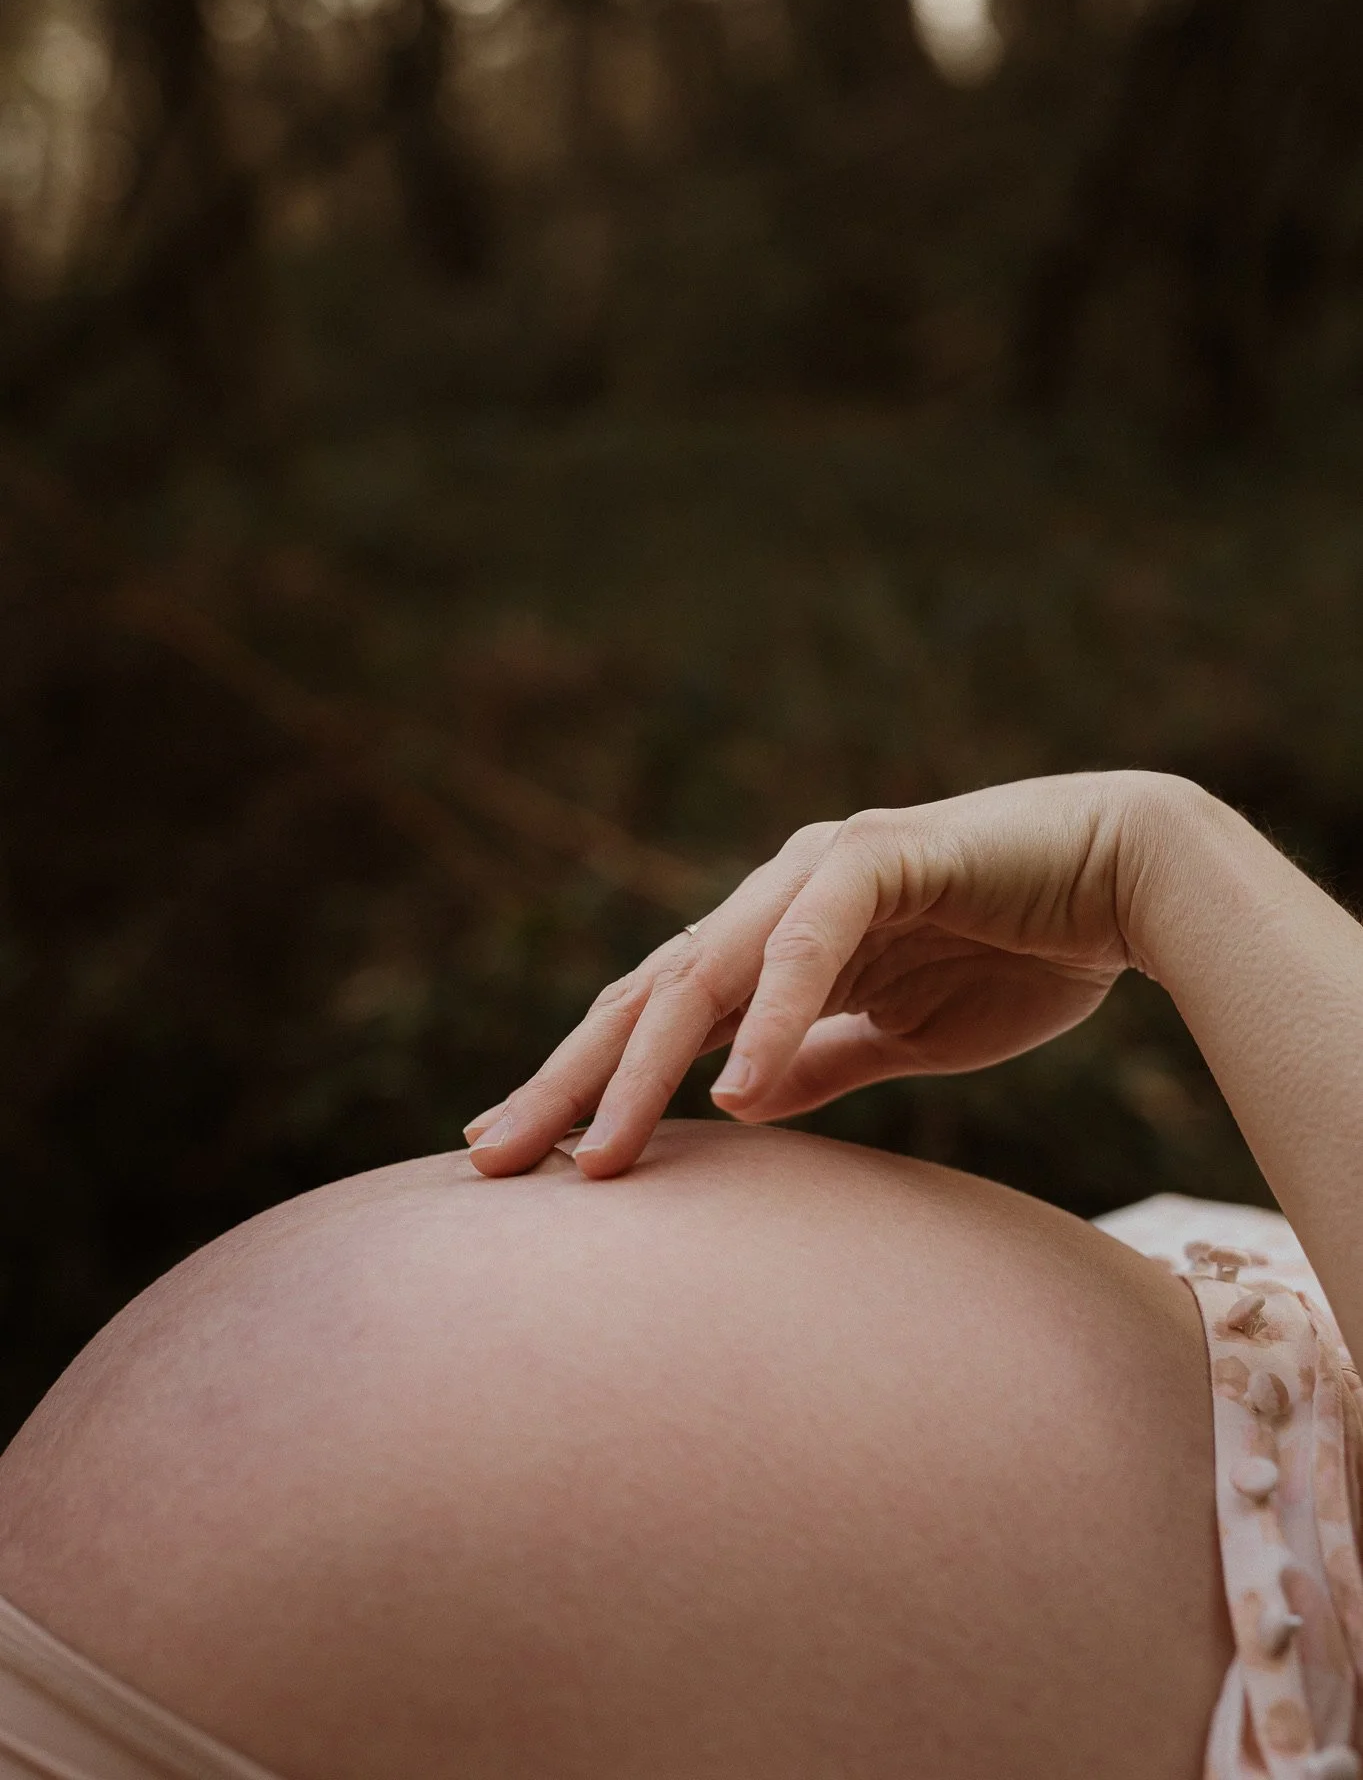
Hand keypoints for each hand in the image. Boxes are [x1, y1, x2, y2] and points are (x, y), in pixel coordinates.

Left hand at [466, 770, 1190, 1178]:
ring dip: (644, 1067)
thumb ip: (817, 1064)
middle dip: (568, 1081)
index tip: (520, 1158)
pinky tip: (731, 1093)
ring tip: (594, 1154)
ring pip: (704, 971)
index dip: (584, 1084)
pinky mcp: (881, 856)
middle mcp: (774, 899)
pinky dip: (771, 1019)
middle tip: (492, 1161)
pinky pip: (809, 944)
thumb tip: (735, 1108)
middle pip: (646, 997)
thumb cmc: (1020, 954)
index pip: (654, 1019)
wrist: (1129, 881)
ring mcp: (820, 870)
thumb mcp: (902, 1037)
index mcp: (772, 942)